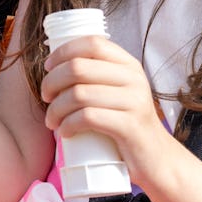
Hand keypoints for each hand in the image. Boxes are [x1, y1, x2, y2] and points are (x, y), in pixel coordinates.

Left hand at [38, 35, 172, 173]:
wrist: (155, 158)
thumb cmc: (125, 123)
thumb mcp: (118, 92)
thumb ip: (98, 76)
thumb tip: (54, 66)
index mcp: (129, 65)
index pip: (92, 43)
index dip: (63, 52)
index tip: (48, 67)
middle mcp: (134, 78)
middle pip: (78, 68)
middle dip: (52, 82)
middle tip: (46, 98)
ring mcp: (134, 101)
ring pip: (78, 94)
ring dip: (56, 109)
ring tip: (52, 121)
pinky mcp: (130, 126)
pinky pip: (88, 117)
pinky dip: (68, 124)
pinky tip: (65, 132)